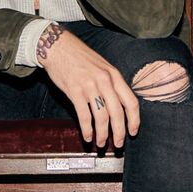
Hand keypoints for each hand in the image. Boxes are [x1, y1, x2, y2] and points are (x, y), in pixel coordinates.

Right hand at [37, 26, 139, 151]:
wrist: (58, 47)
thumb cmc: (79, 57)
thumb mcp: (102, 66)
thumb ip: (110, 84)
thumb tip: (117, 106)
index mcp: (114, 75)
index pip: (131, 102)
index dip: (134, 120)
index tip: (133, 132)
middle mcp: (104, 81)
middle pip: (117, 113)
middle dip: (119, 132)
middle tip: (118, 144)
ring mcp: (89, 86)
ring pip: (101, 117)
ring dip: (102, 134)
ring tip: (100, 143)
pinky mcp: (74, 91)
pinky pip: (84, 116)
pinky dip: (87, 129)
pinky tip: (87, 136)